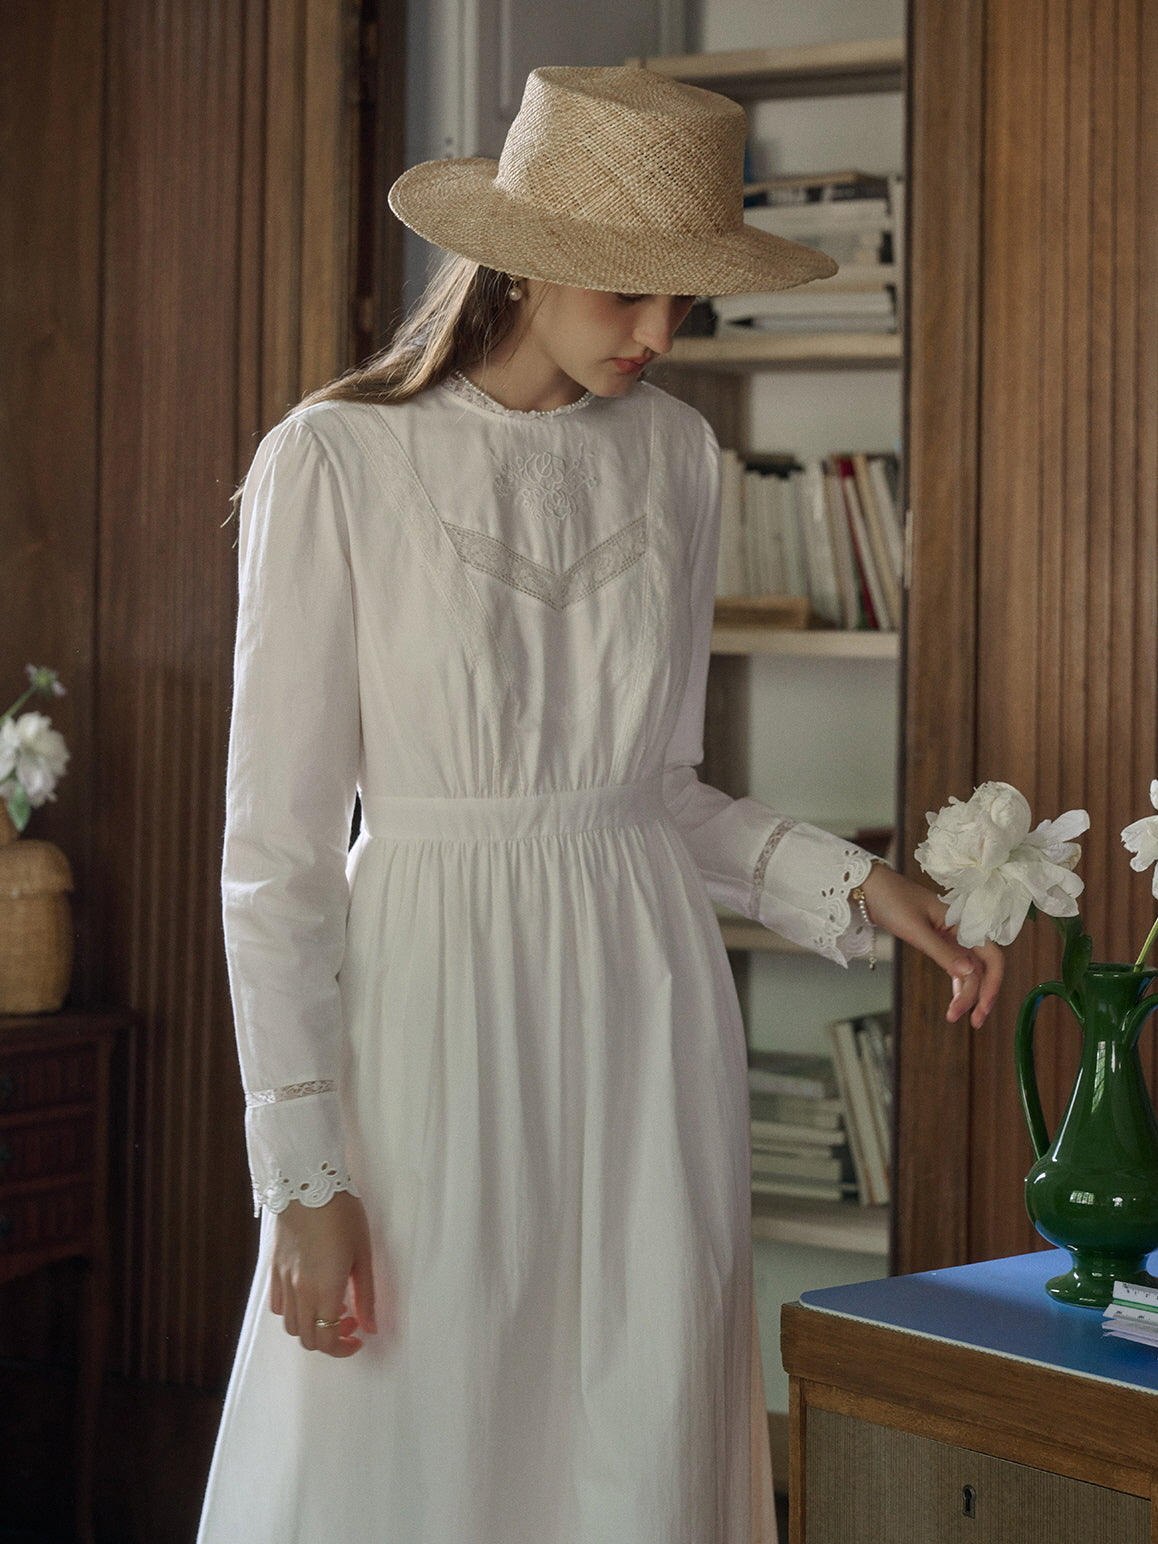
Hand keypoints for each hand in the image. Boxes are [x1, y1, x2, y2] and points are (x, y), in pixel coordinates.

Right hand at [269, 1190, 391, 1356]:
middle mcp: (299, 1291)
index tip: (358, 1339)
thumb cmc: (342, 1215)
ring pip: (291, 1326)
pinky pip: (278, 1306)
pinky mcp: (273, 1269)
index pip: (327, 1340)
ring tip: (331, 1307)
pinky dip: (293, 1312)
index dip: (343, 1349)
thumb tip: (371, 1327)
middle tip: (350, 1321)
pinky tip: (309, 1294)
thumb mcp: (363, 1254)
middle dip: (331, 1340)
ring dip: (312, 1327)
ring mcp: (283, 1281)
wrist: (307, 1185)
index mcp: (324, 1290)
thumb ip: (366, 1296)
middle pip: (308, 1338)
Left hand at [860, 865, 1003, 1027]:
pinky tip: (956, 999)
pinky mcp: (939, 940)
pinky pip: (956, 965)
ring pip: (970, 970)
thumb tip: (968, 975)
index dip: (993, 983)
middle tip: (974, 1022)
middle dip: (981, 996)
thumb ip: (942, 952)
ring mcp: (952, 936)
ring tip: (958, 1017)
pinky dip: (958, 983)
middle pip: (983, 967)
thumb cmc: (893, 901)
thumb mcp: (916, 929)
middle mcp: (963, 930)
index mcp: (964, 922)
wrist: (871, 888)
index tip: (981, 1007)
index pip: (992, 956)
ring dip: (968, 994)